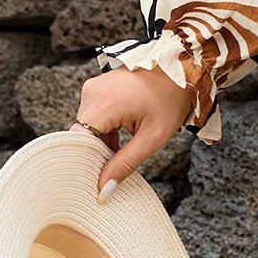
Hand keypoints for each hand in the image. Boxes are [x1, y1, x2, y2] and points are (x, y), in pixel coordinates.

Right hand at [72, 66, 193, 195]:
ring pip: (88, 128)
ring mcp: (94, 88)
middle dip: (96, 154)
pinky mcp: (99, 88)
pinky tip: (123, 136)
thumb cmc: (171, 99)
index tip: (94, 180)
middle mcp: (92, 92)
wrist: (181, 69)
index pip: (76, 141)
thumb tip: (105, 189)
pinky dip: (106, 131)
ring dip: (103, 143)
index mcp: (103, 103)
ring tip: (129, 145)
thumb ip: (126, 164)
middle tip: (117, 168)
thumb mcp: (152, 137)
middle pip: (82, 136)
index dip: (83, 162)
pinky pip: (94, 117)